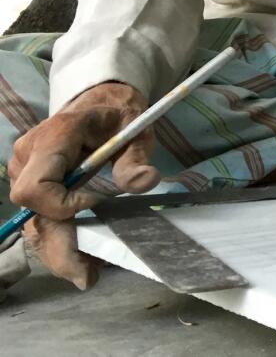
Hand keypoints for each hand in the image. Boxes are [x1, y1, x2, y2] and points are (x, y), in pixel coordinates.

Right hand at [7, 82, 158, 288]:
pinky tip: (84, 256)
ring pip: (33, 221)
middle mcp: (29, 156)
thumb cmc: (118, 115)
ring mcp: (25, 171)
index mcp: (54, 137)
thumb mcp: (136, 130)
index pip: (36, 186)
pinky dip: (60, 238)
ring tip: (90, 272)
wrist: (100, 103)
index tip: (96, 203)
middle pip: (32, 212)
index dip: (62, 205)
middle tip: (87, 277)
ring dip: (59, 249)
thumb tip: (146, 182)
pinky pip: (40, 217)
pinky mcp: (31, 184)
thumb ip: (136, 157)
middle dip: (58, 247)